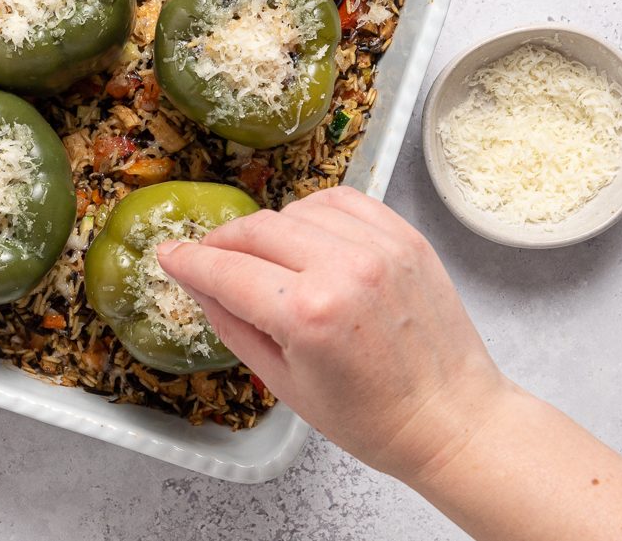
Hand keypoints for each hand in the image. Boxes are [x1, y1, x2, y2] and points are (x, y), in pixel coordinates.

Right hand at [157, 186, 509, 479]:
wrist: (452, 419)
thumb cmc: (371, 419)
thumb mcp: (283, 383)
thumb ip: (232, 324)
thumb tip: (196, 283)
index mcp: (308, 314)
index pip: (226, 270)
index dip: (189, 261)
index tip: (169, 254)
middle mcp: (343, 269)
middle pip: (257, 230)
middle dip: (223, 244)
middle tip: (212, 260)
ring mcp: (379, 247)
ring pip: (295, 210)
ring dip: (270, 230)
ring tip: (268, 260)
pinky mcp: (404, 237)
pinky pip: (341, 201)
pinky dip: (314, 214)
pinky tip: (308, 239)